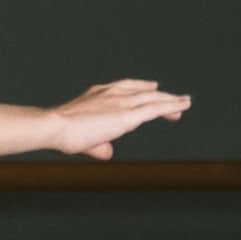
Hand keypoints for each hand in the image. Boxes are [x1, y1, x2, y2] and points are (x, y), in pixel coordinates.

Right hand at [53, 80, 191, 160]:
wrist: (55, 127)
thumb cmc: (60, 132)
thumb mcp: (81, 139)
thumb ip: (98, 145)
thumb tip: (107, 152)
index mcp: (97, 94)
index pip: (124, 87)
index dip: (139, 87)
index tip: (150, 88)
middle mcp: (111, 94)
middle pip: (143, 92)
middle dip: (159, 96)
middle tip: (174, 99)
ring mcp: (121, 103)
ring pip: (153, 99)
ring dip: (170, 100)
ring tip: (185, 102)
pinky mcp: (128, 115)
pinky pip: (156, 108)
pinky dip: (171, 106)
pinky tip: (183, 106)